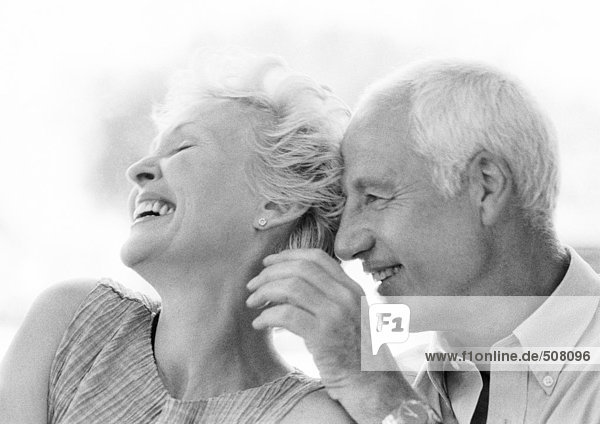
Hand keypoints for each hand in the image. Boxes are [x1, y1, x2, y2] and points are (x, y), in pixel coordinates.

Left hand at [247, 249, 421, 423]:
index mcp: (352, 287)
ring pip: (291, 288)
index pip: (316, 257)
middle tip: (252, 285)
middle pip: (300, 269)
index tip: (267, 263)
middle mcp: (346, 296)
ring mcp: (336, 314)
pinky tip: (259, 324)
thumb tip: (288, 280)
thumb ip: (328, 295)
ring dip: (264, 292)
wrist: (372, 383)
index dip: (287, 256)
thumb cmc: (355, 351)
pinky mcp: (324, 336)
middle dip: (270, 273)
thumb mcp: (349, 314)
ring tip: (252, 303)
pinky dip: (266, 316)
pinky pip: (286, 315)